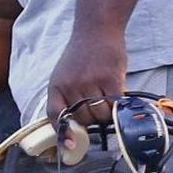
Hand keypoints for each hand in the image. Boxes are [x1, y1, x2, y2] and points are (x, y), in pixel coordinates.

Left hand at [46, 29, 126, 144]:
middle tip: (97, 107)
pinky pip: (115, 105)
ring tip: (107, 97)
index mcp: (56, 85)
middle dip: (92, 119)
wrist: (96, 29)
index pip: (55, 115)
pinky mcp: (110, 78)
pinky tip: (116, 95)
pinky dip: (117, 106)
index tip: (71, 144)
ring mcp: (90, 82)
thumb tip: (72, 126)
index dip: (63, 132)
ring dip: (106, 113)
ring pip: (100, 115)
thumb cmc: (81, 54)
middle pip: (83, 119)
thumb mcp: (64, 74)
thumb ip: (67, 97)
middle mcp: (70, 85)